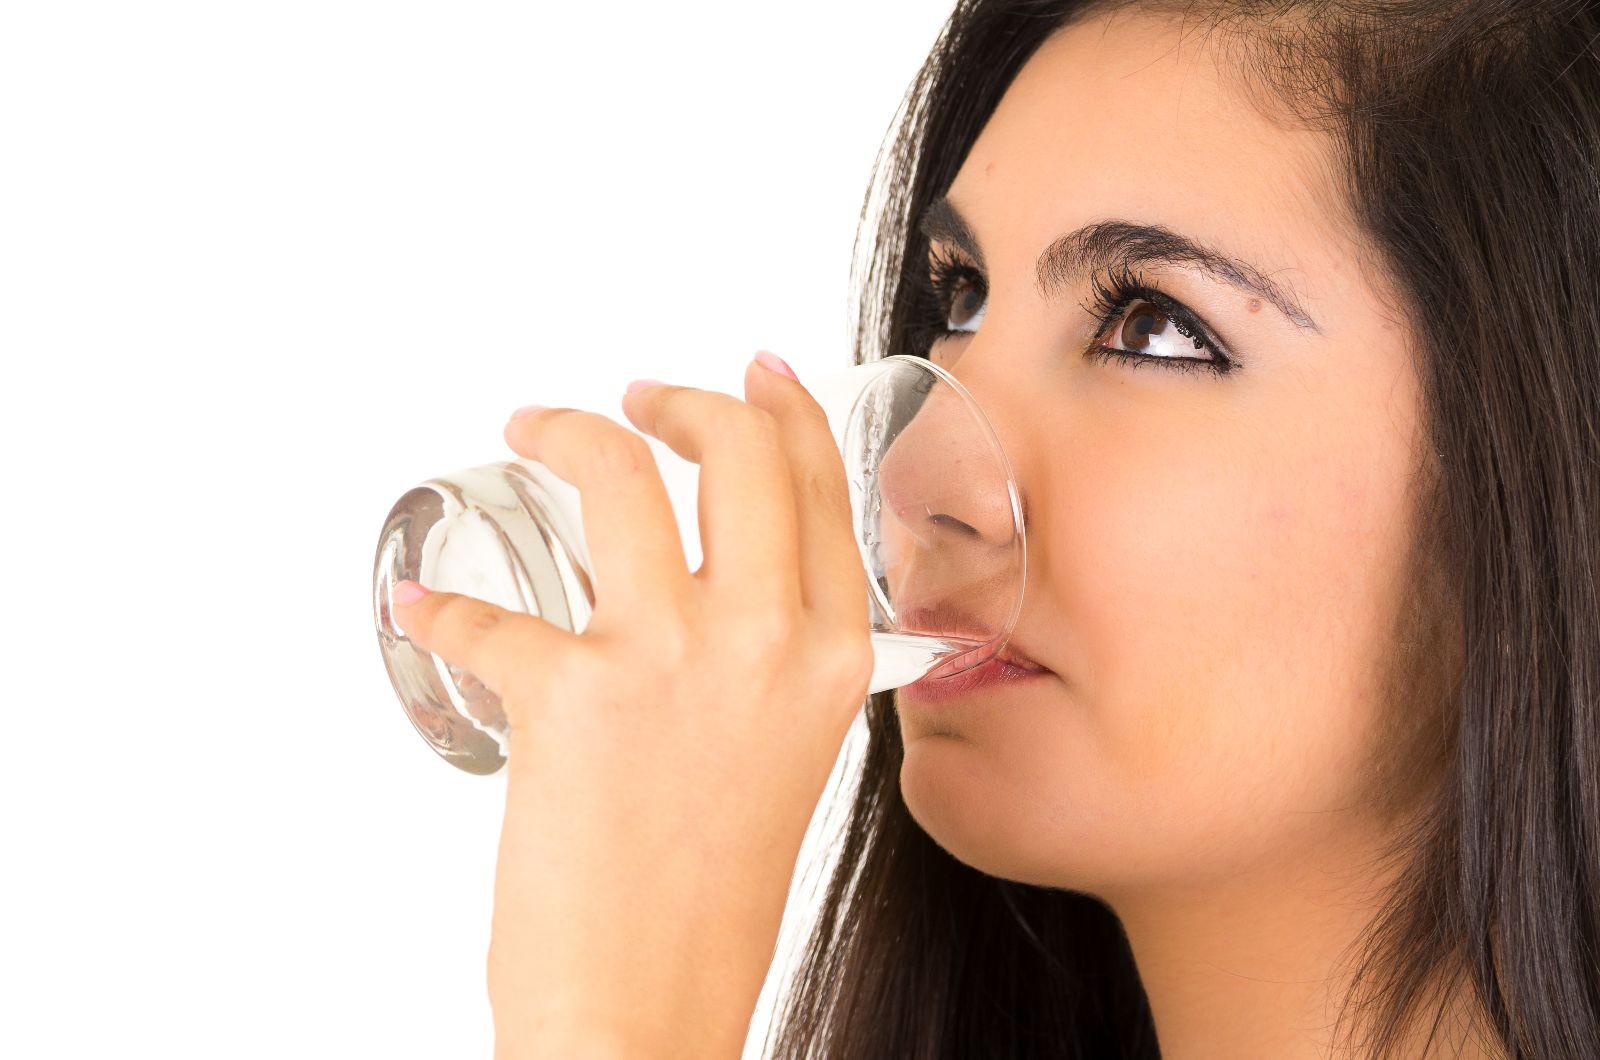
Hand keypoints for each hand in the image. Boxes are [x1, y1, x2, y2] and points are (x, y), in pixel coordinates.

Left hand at [390, 353, 874, 1058]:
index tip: (757, 375)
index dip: (785, 411)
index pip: (824, 492)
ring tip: (534, 428)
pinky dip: (444, 606)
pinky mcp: (571, 693)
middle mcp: (767, 644)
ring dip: (566, 430)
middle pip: (739, 452)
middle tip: (637, 401)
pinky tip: (425, 606)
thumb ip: (773, 667)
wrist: (647, 1008)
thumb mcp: (784, 760)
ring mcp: (672, 660)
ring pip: (623, 474)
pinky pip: (488, 611)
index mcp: (833, 662)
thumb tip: (726, 595)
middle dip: (682, 400)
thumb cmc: (706, 903)